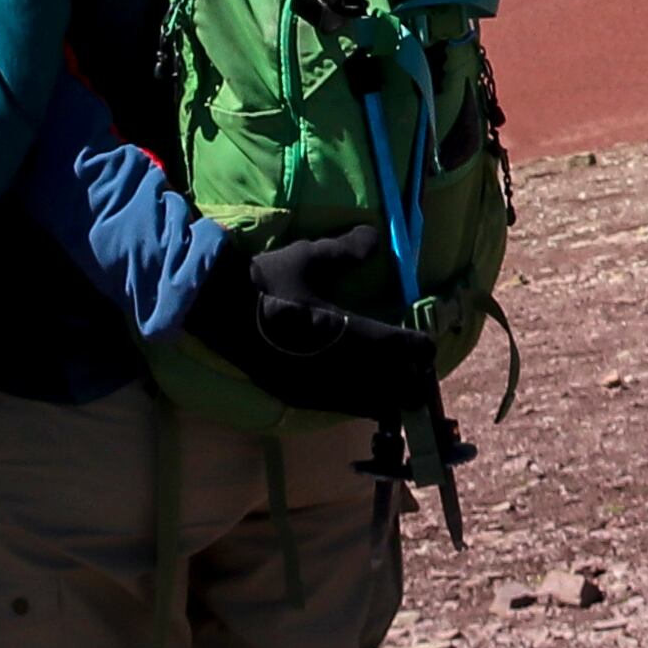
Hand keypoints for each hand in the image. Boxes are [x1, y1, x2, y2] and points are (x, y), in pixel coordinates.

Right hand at [186, 224, 430, 421]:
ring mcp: (322, 388)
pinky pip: (344, 410)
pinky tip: (359, 393)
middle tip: (416, 367)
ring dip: (388, 395)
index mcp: (350, 332)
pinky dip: (359, 403)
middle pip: (395, 386)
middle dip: (410, 378)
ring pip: (372, 406)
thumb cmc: (268, 284)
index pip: (401, 348)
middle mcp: (342, 367)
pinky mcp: (303, 399)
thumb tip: (375, 237)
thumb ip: (346, 251)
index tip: (427, 345)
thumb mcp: (308, 257)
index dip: (420, 349)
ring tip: (394, 384)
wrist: (221, 312)